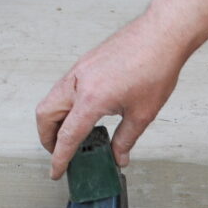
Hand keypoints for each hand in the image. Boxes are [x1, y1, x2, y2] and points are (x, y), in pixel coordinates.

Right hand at [36, 15, 187, 178]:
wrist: (161, 35)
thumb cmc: (155, 69)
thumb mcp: (142, 114)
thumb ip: (126, 139)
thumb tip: (119, 157)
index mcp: (91, 99)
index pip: (67, 136)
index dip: (60, 158)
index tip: (56, 172)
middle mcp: (78, 83)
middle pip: (45, 115)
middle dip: (47, 138)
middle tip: (59, 153)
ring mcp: (79, 70)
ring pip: (52, 100)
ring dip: (54, 121)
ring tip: (70, 136)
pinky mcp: (84, 63)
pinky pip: (64, 88)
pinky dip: (64, 105)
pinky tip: (82, 114)